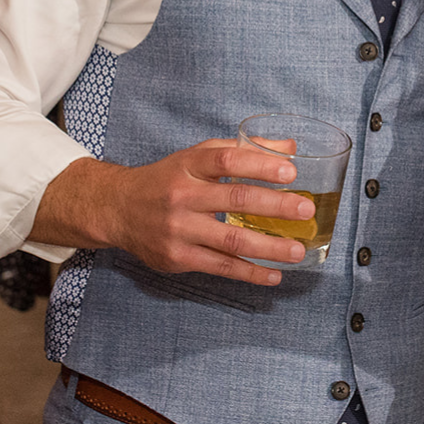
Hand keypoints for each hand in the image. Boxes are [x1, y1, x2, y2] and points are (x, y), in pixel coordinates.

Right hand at [36, 140, 316, 286]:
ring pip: (230, 240)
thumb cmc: (168, 178)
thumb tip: (290, 148)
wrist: (117, 209)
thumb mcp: (198, 155)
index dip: (260, 165)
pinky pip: (220, 267)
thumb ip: (243, 150)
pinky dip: (249, 273)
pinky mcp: (177, 258)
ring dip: (268, 247)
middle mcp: (182, 196)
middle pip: (234, 199)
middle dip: (275, 206)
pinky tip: (274, 275)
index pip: (227, 159)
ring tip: (298, 250)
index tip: (291, 171)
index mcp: (189, 164)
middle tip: (306, 210)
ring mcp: (178, 229)